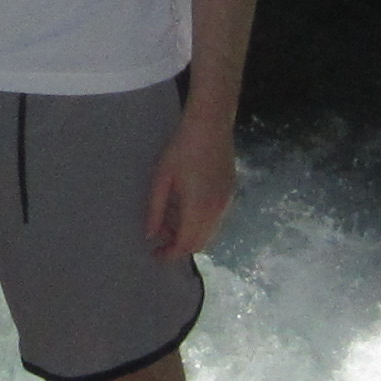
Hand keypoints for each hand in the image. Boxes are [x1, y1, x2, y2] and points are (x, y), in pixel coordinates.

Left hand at [143, 111, 236, 261]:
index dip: (169, 254)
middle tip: (159, 239)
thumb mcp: (162, 179)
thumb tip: (150, 235)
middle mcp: (216, 212)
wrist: (211, 126)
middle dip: (179, 246)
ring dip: (189, 235)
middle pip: (199, 243)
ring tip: (169, 221)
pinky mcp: (230, 195)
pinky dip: (199, 224)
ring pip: (209, 233)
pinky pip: (215, 220)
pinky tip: (185, 208)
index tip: (155, 255)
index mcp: (198, 210)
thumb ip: (156, 210)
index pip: (185, 244)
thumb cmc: (181, 149)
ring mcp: (226, 204)